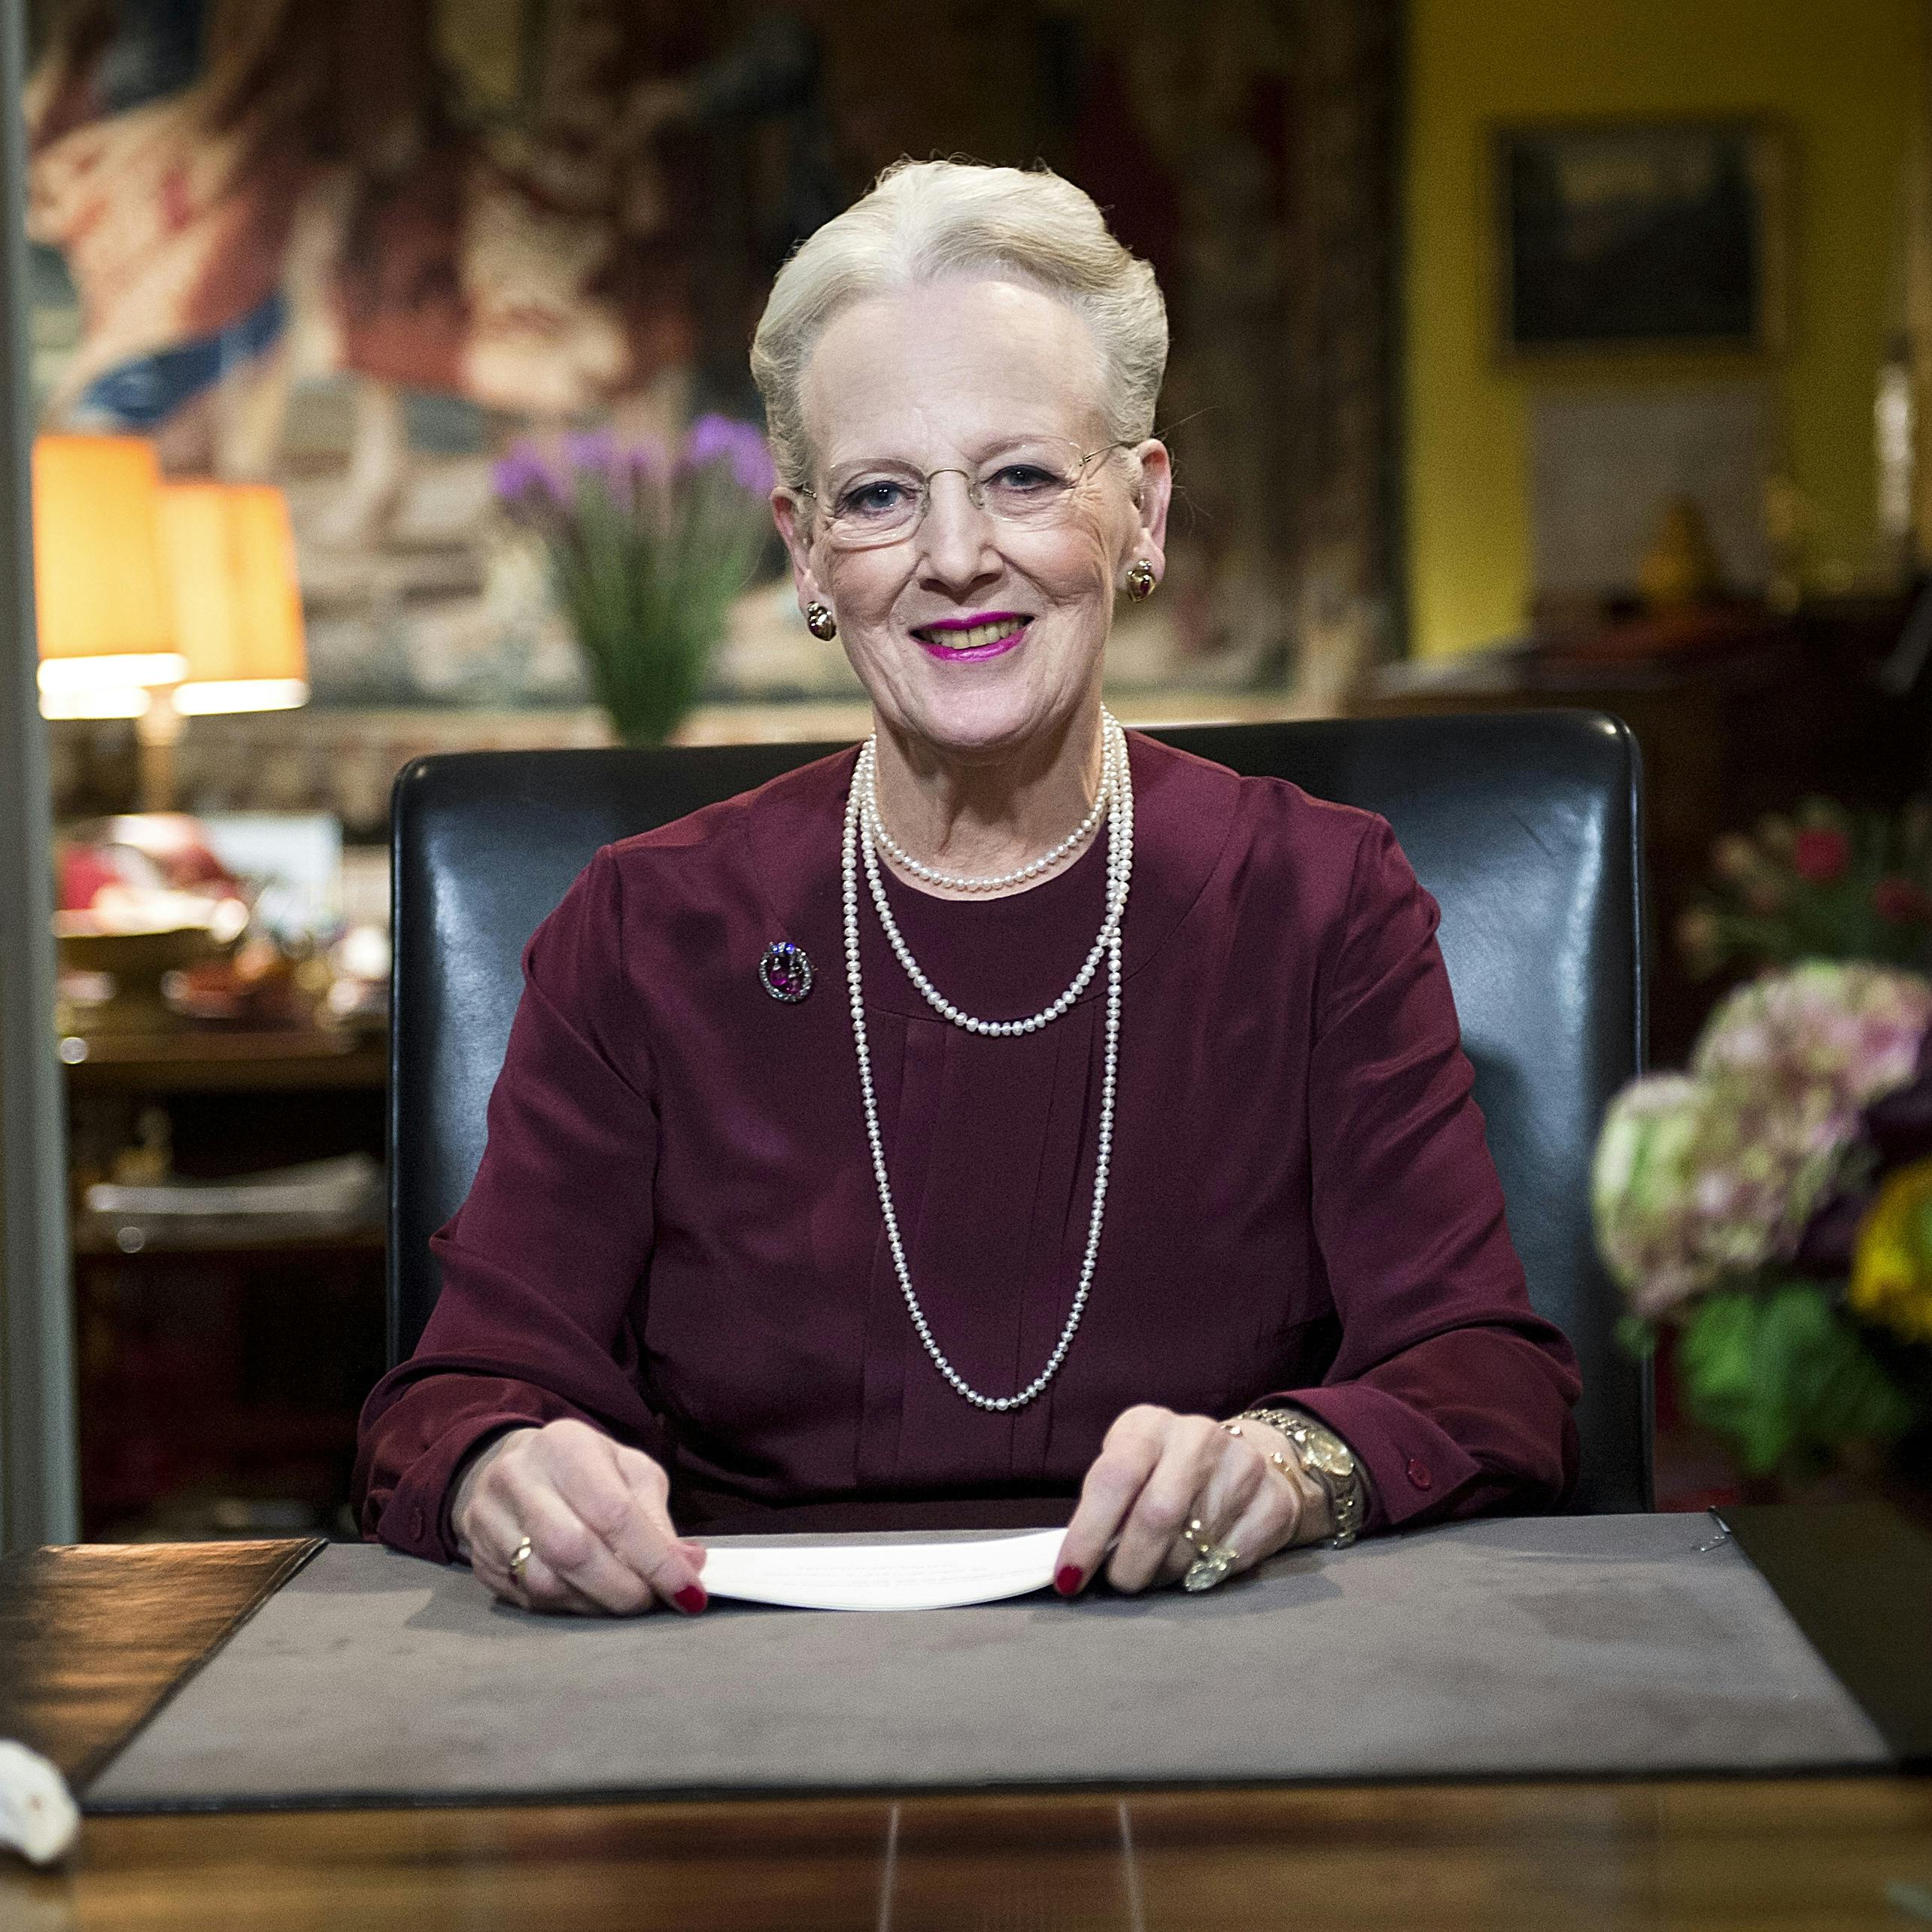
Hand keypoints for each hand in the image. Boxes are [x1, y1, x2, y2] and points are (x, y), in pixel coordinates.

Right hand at [449, 1419, 707, 1616]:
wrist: (516, 1465)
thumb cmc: (586, 1468)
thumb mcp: (629, 1472)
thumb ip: (656, 1518)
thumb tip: (689, 1565)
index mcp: (565, 1445)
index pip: (613, 1512)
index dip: (654, 1559)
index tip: (687, 1591)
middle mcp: (518, 1477)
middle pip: (572, 1550)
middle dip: (621, 1588)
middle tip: (652, 1601)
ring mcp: (487, 1517)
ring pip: (545, 1582)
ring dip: (595, 1603)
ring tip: (621, 1598)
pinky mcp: (477, 1556)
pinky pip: (526, 1598)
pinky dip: (568, 1608)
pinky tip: (588, 1597)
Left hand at [1054, 1405, 1331, 1594]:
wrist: (1250, 1459)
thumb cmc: (1167, 1473)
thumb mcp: (1131, 1469)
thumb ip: (1106, 1503)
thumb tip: (1074, 1564)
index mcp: (1149, 1425)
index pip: (1113, 1477)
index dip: (1087, 1534)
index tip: (1069, 1578)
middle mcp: (1196, 1436)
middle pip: (1156, 1516)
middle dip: (1130, 1566)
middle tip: (1121, 1583)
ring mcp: (1241, 1466)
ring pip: (1192, 1547)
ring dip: (1165, 1574)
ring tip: (1159, 1570)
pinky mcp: (1273, 1502)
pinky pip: (1229, 1560)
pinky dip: (1204, 1576)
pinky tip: (1198, 1564)